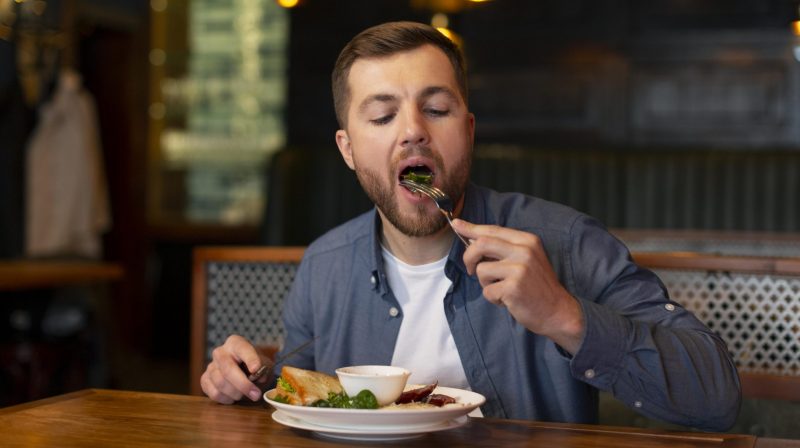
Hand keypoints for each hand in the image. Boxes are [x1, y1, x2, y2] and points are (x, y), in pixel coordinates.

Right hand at [200, 334, 266, 403]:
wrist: (242, 370)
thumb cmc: (253, 366)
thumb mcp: (263, 363)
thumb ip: (263, 368)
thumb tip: (260, 377)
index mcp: (235, 343)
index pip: (242, 348)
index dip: (250, 359)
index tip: (256, 369)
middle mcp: (220, 352)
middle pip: (228, 370)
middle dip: (243, 385)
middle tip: (256, 395)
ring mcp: (210, 366)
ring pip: (220, 383)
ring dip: (235, 394)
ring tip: (244, 395)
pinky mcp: (204, 380)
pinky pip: (213, 393)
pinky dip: (225, 399)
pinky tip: (233, 397)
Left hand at [451, 219, 584, 353]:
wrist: (558, 311)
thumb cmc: (537, 286)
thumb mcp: (527, 259)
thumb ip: (504, 248)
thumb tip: (472, 239)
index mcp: (527, 240)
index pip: (493, 230)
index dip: (471, 228)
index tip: (456, 224)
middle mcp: (524, 251)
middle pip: (481, 244)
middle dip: (469, 257)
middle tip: (470, 269)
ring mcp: (519, 269)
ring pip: (481, 270)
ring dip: (485, 283)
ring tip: (501, 289)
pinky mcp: (513, 287)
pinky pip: (487, 291)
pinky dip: (493, 298)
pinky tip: (507, 300)